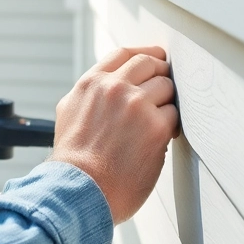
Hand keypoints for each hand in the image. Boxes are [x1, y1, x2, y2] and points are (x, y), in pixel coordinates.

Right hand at [48, 47, 178, 223]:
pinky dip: (170, 125)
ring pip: (167, 87)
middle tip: (163, 91)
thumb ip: (90, 94)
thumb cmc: (74, 160)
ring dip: (165, 103)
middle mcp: (113, 88)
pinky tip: (159, 139)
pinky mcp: (156, 127)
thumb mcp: (69, 113)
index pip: (125, 54)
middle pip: (150, 64)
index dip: (146, 54)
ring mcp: (137, 104)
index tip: (157, 59)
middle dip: (161, 75)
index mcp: (91, 83)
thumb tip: (105, 86)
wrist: (80, 189)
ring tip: (154, 123)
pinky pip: (174, 115)